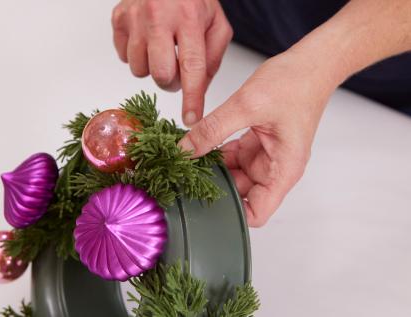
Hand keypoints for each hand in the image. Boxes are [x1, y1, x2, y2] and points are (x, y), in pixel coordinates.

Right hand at [111, 0, 232, 125]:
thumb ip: (213, 58)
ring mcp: (134, 18)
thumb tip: (199, 89)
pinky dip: (137, 56)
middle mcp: (158, 17)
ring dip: (152, 68)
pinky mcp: (118, 19)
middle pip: (160, 74)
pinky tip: (146, 40)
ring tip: (161, 49)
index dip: (191, 97)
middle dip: (170, 81)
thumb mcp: (216, 23)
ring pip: (139, 70)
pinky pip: (124, 58)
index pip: (192, 67)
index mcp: (188, 18)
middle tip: (176, 68)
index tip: (191, 118)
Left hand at [178, 51, 339, 226]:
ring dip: (213, 168)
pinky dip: (216, 152)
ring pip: (233, 175)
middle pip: (241, 194)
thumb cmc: (296, 83)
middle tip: (186, 177)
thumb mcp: (248, 105)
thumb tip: (185, 150)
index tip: (204, 202)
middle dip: (215, 187)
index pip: (258, 213)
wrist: (311, 63)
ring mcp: (265, 155)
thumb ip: (213, 129)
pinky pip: (232, 156)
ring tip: (189, 159)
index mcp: (283, 170)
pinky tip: (199, 144)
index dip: (232, 214)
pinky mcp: (256, 143)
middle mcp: (275, 167)